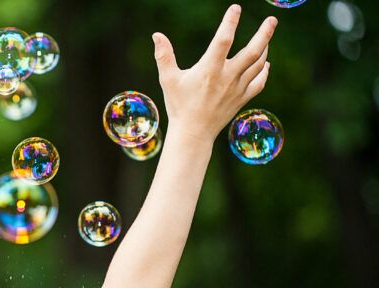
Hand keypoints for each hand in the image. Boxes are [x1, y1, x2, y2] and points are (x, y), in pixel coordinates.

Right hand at [153, 4, 277, 142]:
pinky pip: (259, 82)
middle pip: (253, 51)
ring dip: (265, 48)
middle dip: (264, 33)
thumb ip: (164, 56)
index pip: (223, 40)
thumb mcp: (168, 79)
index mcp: (209, 69)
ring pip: (259, 64)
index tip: (236, 8)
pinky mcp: (242, 99)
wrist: (193, 133)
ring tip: (266, 37)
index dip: (230, 22)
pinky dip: (264, 70)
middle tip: (272, 19)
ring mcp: (237, 88)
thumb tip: (156, 35)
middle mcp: (227, 77)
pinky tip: (265, 63)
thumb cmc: (179, 105)